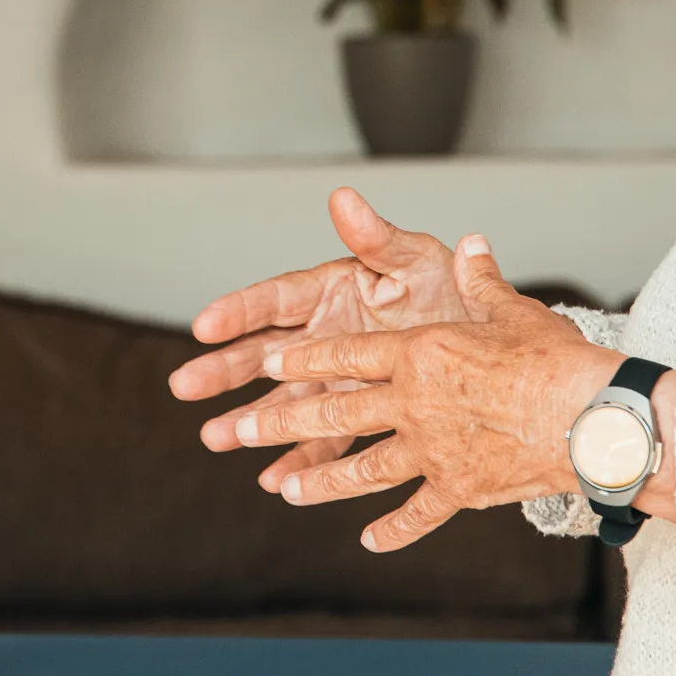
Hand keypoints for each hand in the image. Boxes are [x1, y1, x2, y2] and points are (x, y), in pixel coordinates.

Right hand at [167, 187, 470, 490]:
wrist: (492, 346)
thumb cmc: (452, 289)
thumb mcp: (418, 259)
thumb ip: (377, 237)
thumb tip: (343, 197)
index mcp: (333, 290)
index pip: (276, 299)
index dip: (239, 311)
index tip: (203, 326)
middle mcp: (326, 335)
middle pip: (264, 352)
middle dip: (223, 371)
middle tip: (184, 387)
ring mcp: (337, 378)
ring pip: (285, 401)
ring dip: (250, 421)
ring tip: (215, 439)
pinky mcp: (358, 414)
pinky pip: (324, 440)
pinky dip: (300, 459)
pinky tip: (273, 477)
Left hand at [199, 234, 618, 550]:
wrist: (593, 421)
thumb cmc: (556, 360)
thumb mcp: (512, 309)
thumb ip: (480, 279)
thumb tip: (471, 243)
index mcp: (421, 353)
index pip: (347, 353)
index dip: (303, 358)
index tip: (265, 364)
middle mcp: (414, 403)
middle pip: (335, 411)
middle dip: (279, 422)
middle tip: (236, 431)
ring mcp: (431, 451)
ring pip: (361, 468)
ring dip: (318, 479)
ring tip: (284, 488)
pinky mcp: (458, 489)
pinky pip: (416, 512)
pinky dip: (392, 528)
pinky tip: (368, 539)